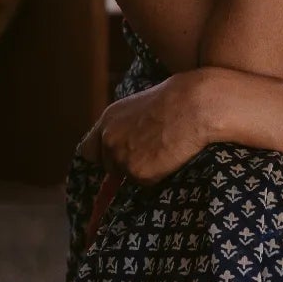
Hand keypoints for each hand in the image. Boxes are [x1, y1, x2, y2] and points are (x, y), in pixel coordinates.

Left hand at [78, 70, 214, 184]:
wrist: (193, 106)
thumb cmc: (176, 100)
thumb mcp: (141, 107)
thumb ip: (127, 125)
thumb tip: (129, 142)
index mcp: (108, 119)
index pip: (89, 149)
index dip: (103, 156)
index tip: (113, 160)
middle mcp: (108, 139)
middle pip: (108, 166)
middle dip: (124, 165)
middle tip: (149, 155)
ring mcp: (121, 157)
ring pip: (128, 176)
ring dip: (143, 170)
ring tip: (165, 151)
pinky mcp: (138, 172)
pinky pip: (147, 181)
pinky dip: (158, 175)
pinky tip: (171, 156)